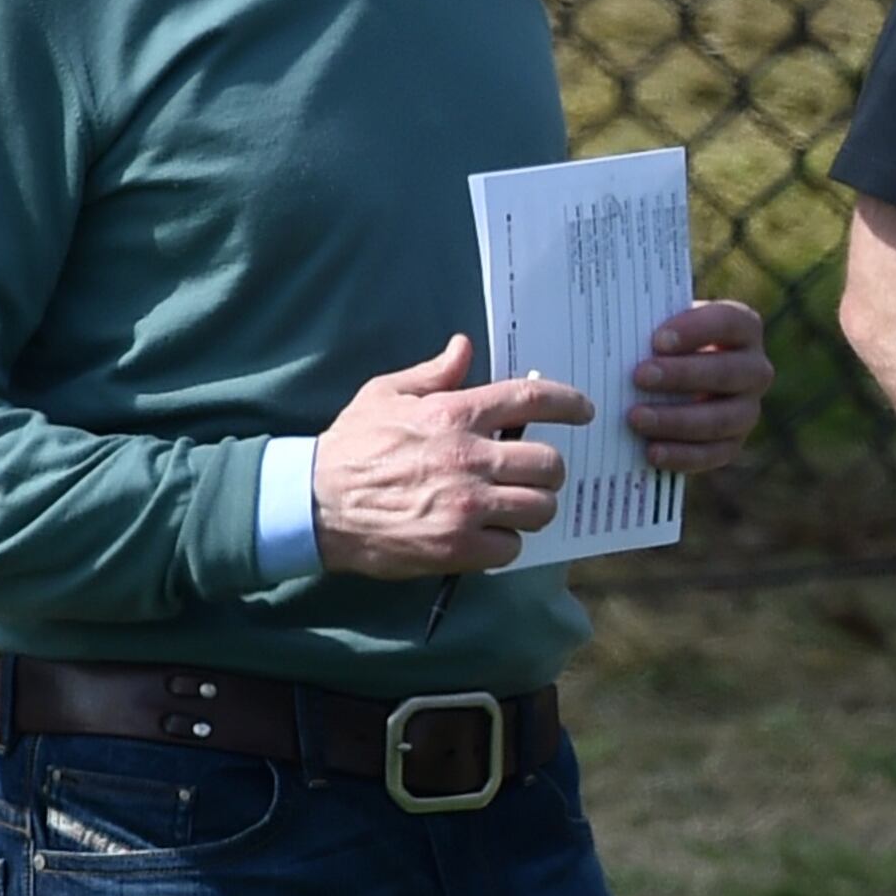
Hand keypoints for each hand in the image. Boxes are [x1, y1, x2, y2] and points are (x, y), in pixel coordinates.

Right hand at [312, 336, 589, 576]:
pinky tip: (487, 536)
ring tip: (514, 507)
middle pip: (550, 463)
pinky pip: (511, 548)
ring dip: (533, 508)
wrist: (312, 505)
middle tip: (535, 474)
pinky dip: (506, 545)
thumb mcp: (386, 394)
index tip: (584, 411)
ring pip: (540, 508)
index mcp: (455, 414)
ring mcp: (466, 505)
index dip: (569, 403)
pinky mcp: (456, 546)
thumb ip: (434, 373)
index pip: (532, 400)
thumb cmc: (350, 446)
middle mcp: (469, 457)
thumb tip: (464, 347)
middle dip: (549, 469)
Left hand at [627, 297, 771, 474]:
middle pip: (728, 372)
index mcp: (743, 329)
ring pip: (722, 418)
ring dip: (677, 419)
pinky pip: (714, 454)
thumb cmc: (660, 347)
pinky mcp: (733, 443)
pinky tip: (651, 452)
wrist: (667, 384)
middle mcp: (755, 369)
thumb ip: (646, 328)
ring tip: (635, 418)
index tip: (657, 340)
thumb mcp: (658, 329)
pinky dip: (682, 455)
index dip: (697, 330)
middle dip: (682, 375)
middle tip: (639, 376)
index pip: (730, 322)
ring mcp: (748, 409)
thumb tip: (620, 334)